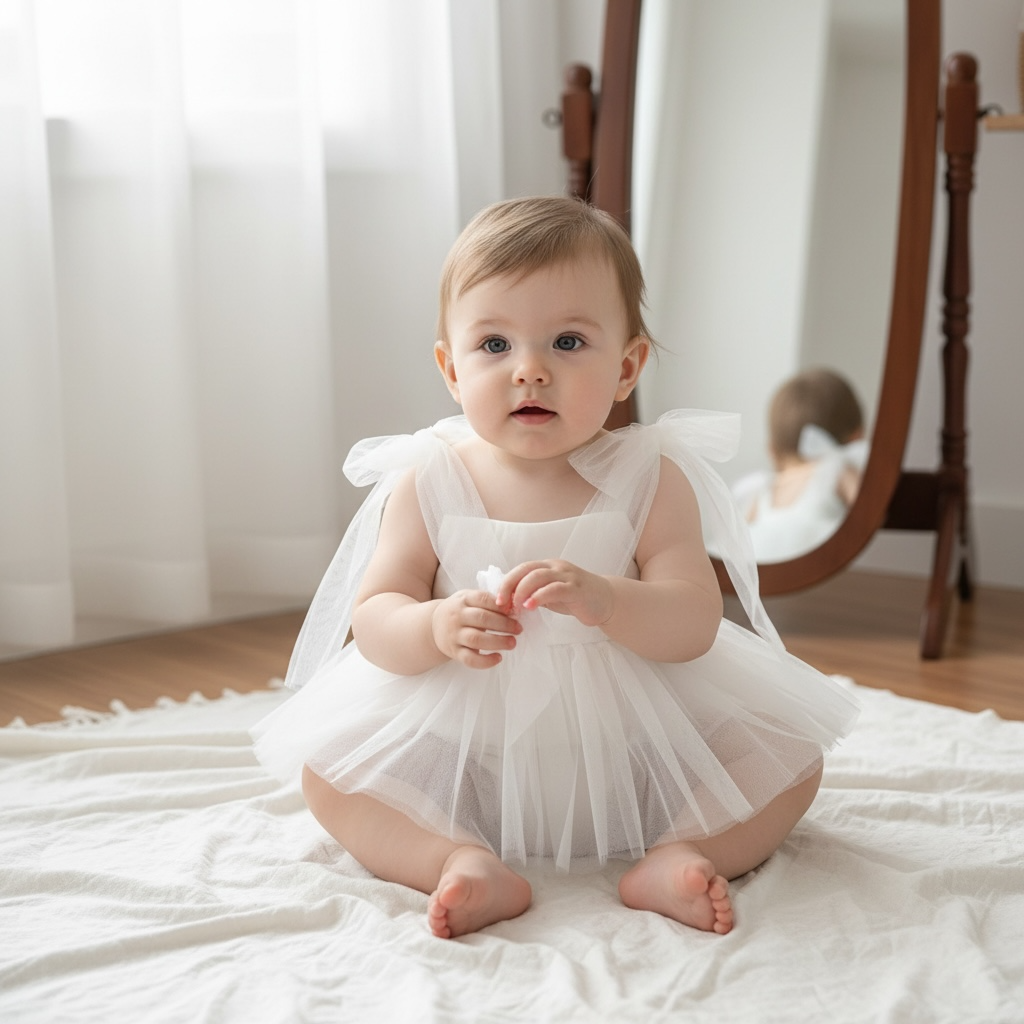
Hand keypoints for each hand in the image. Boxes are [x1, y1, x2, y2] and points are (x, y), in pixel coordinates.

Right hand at [430, 590, 521, 668]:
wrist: (432, 626)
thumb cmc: (460, 611)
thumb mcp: (468, 599)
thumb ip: (488, 600)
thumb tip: (513, 605)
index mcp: (463, 599)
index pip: (482, 599)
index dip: (500, 605)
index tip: (514, 611)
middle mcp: (457, 616)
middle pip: (482, 619)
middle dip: (504, 624)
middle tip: (518, 629)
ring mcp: (454, 635)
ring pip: (476, 639)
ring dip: (497, 642)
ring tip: (512, 643)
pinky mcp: (454, 652)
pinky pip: (469, 659)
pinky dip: (485, 661)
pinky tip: (498, 658)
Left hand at [497, 560, 613, 626]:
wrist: (607, 601)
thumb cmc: (576, 599)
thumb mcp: (551, 594)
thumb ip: (534, 594)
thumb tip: (510, 602)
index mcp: (548, 566)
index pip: (522, 569)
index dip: (507, 582)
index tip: (498, 599)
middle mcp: (556, 567)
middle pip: (527, 569)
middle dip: (510, 585)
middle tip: (501, 603)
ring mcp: (567, 576)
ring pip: (538, 576)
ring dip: (522, 590)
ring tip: (515, 606)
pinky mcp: (576, 588)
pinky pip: (554, 589)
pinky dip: (539, 596)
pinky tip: (530, 606)